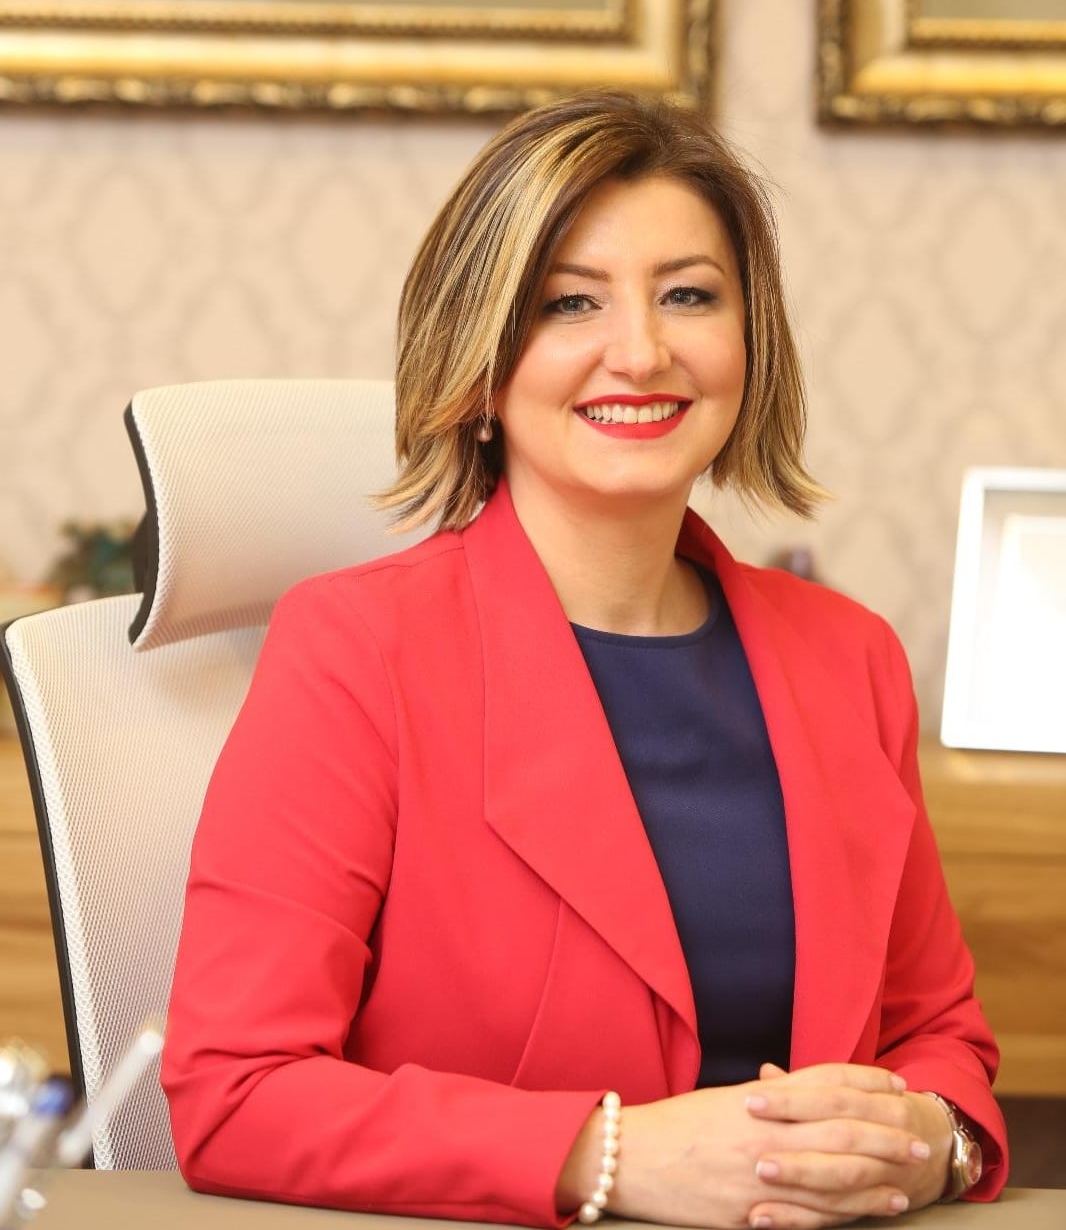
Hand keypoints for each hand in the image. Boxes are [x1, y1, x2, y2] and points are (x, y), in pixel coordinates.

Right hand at [557, 1064, 934, 1228]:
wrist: (632, 1156)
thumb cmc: (675, 1127)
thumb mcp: (721, 1102)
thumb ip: (763, 1098)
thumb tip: (790, 1087)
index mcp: (760, 1099)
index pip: (825, 1082)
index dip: (865, 1080)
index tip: (895, 1083)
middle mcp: (769, 1130)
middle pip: (843, 1125)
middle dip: (886, 1130)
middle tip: (919, 1137)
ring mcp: (764, 1172)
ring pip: (837, 1172)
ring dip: (880, 1174)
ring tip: (910, 1178)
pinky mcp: (754, 1211)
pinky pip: (814, 1212)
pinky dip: (849, 1210)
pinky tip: (874, 1210)